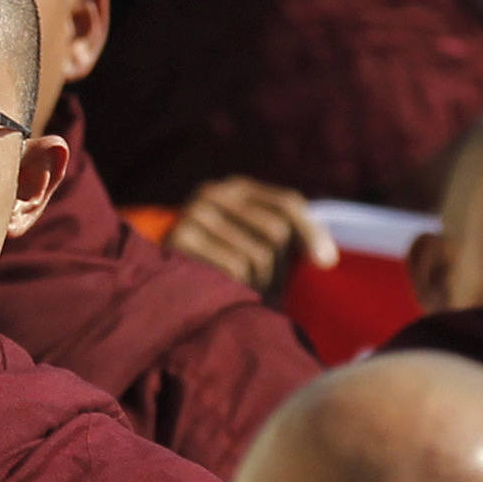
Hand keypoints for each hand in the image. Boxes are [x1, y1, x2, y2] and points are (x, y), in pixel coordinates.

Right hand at [167, 177, 338, 297]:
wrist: (156, 286)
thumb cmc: (219, 268)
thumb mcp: (252, 244)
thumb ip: (286, 238)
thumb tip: (327, 259)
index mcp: (236, 189)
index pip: (287, 204)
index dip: (311, 232)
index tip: (327, 262)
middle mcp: (214, 193)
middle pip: (277, 231)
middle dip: (279, 268)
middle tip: (266, 288)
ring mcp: (194, 214)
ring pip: (258, 255)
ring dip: (259, 283)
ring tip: (242, 291)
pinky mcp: (180, 239)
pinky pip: (234, 269)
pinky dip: (238, 289)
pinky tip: (224, 293)